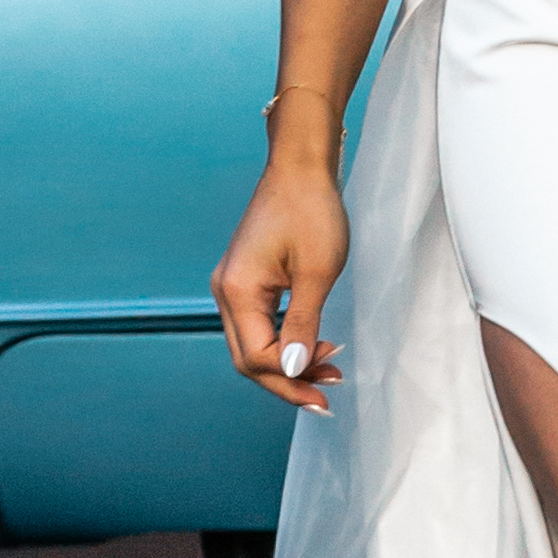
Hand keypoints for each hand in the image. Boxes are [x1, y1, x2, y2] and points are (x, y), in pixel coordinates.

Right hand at [214, 143, 351, 401]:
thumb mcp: (316, 272)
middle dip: (289, 380)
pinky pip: (260, 325)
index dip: (293, 376)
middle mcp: (226, 292)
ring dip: (290, 363)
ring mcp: (234, 286)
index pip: (257, 357)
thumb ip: (302, 324)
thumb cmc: (312, 210)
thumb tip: (291, 369)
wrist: (302, 165)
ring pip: (254, 344)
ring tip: (330, 372)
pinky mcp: (247, 279)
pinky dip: (286, 341)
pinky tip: (313, 347)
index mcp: (237, 291)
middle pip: (249, 358)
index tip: (331, 378)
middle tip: (328, 392)